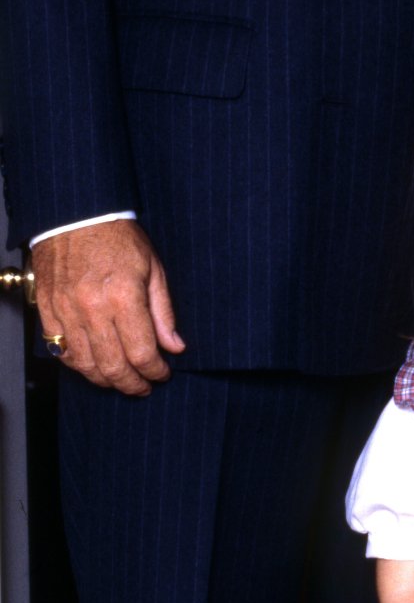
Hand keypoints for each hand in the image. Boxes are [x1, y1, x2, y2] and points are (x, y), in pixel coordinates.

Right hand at [32, 221, 184, 394]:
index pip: (142, 352)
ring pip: (85, 364)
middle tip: (143, 387)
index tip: (162, 374)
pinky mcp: (48, 310)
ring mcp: (66, 311)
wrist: (75, 215)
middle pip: (113, 366)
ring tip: (120, 380)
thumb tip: (175, 346)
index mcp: (124, 296)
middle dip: (131, 384)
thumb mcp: (152, 268)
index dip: (155, 371)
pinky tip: (93, 364)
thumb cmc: (117, 237)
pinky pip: (60, 350)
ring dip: (104, 379)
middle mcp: (93, 308)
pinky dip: (77, 364)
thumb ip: (163, 312)